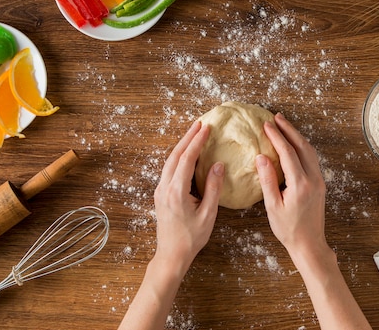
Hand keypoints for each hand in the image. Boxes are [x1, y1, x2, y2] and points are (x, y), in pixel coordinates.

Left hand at [154, 121, 223, 270]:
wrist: (171, 255)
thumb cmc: (191, 238)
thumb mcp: (208, 214)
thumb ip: (213, 188)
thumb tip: (217, 165)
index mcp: (176, 192)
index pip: (186, 159)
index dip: (196, 142)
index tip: (206, 128)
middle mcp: (164, 188)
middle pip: (175, 155)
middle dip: (187, 138)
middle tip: (199, 124)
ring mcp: (160, 191)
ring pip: (169, 161)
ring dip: (182, 146)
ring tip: (193, 134)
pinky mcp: (161, 194)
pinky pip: (168, 169)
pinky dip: (178, 157)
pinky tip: (186, 154)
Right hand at [256, 113, 327, 256]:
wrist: (310, 244)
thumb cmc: (289, 229)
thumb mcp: (273, 206)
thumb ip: (267, 180)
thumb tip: (261, 157)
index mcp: (300, 184)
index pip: (288, 153)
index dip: (276, 137)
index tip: (266, 125)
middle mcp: (313, 179)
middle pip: (302, 146)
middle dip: (289, 130)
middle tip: (276, 117)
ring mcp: (319, 181)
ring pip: (310, 151)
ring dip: (297, 136)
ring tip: (284, 125)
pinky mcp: (320, 184)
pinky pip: (312, 159)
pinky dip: (302, 147)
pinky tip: (294, 144)